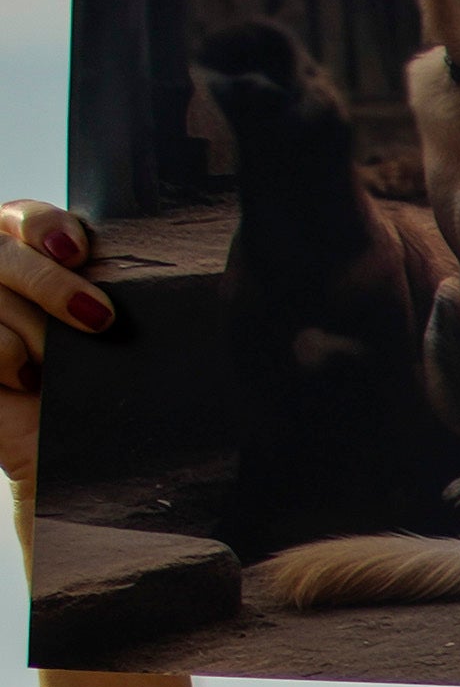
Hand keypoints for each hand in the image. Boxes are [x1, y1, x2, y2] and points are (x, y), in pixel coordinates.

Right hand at [0, 202, 116, 516]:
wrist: (97, 468)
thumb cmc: (123, 398)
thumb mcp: (133, 338)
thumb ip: (136, 294)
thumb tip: (212, 272)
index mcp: (39, 264)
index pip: (25, 217)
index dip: (43, 225)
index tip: (76, 249)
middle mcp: (4, 286)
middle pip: (3, 251)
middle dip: (48, 282)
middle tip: (97, 318)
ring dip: (33, 334)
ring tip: (56, 369)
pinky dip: (5, 357)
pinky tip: (28, 383)